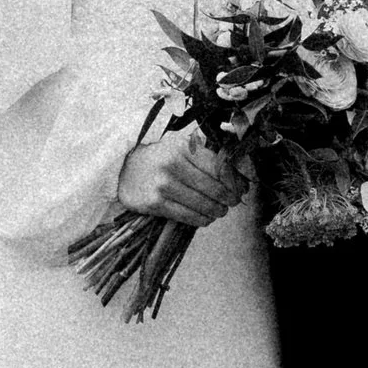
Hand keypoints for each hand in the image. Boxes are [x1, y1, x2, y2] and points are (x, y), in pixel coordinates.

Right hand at [118, 125, 243, 228]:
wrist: (125, 168)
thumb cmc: (160, 157)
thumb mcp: (181, 147)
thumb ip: (208, 158)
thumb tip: (242, 176)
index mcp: (184, 148)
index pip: (220, 167)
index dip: (236, 181)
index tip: (242, 189)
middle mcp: (174, 165)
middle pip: (215, 188)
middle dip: (229, 199)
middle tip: (232, 202)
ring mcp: (163, 185)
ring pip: (203, 205)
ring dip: (217, 211)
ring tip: (220, 211)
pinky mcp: (155, 204)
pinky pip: (187, 216)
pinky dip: (201, 219)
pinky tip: (205, 218)